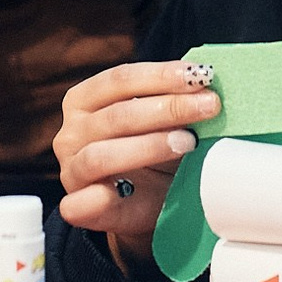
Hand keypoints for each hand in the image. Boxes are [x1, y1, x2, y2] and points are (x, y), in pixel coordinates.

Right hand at [52, 59, 220, 258]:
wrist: (147, 204)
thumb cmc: (154, 153)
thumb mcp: (163, 122)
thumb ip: (175, 102)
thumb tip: (207, 86)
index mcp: (85, 100)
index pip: (120, 80)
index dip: (161, 75)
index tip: (201, 75)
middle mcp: (73, 132)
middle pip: (117, 114)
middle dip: (168, 107)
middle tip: (209, 106)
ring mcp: (72, 169)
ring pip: (102, 154)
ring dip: (149, 146)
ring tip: (188, 143)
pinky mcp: (78, 205)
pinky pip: (82, 203)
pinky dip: (102, 198)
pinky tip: (130, 192)